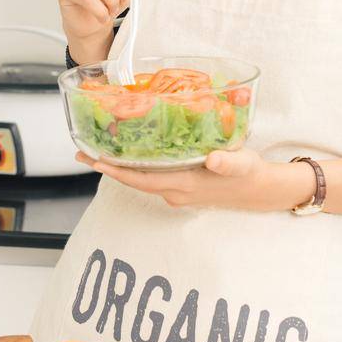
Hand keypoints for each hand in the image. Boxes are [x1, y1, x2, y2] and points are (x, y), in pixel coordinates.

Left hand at [76, 149, 314, 212]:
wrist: (259, 190)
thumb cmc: (248, 173)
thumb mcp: (242, 163)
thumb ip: (227, 161)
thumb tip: (211, 158)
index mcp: (184, 183)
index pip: (141, 178)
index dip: (116, 171)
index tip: (94, 161)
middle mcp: (175, 191)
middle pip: (134, 179)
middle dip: (108, 167)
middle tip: (83, 152)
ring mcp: (177, 192)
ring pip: (142, 179)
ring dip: (120, 167)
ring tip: (99, 150)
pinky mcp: (181, 188)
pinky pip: (152, 177)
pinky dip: (137, 166)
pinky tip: (131, 152)